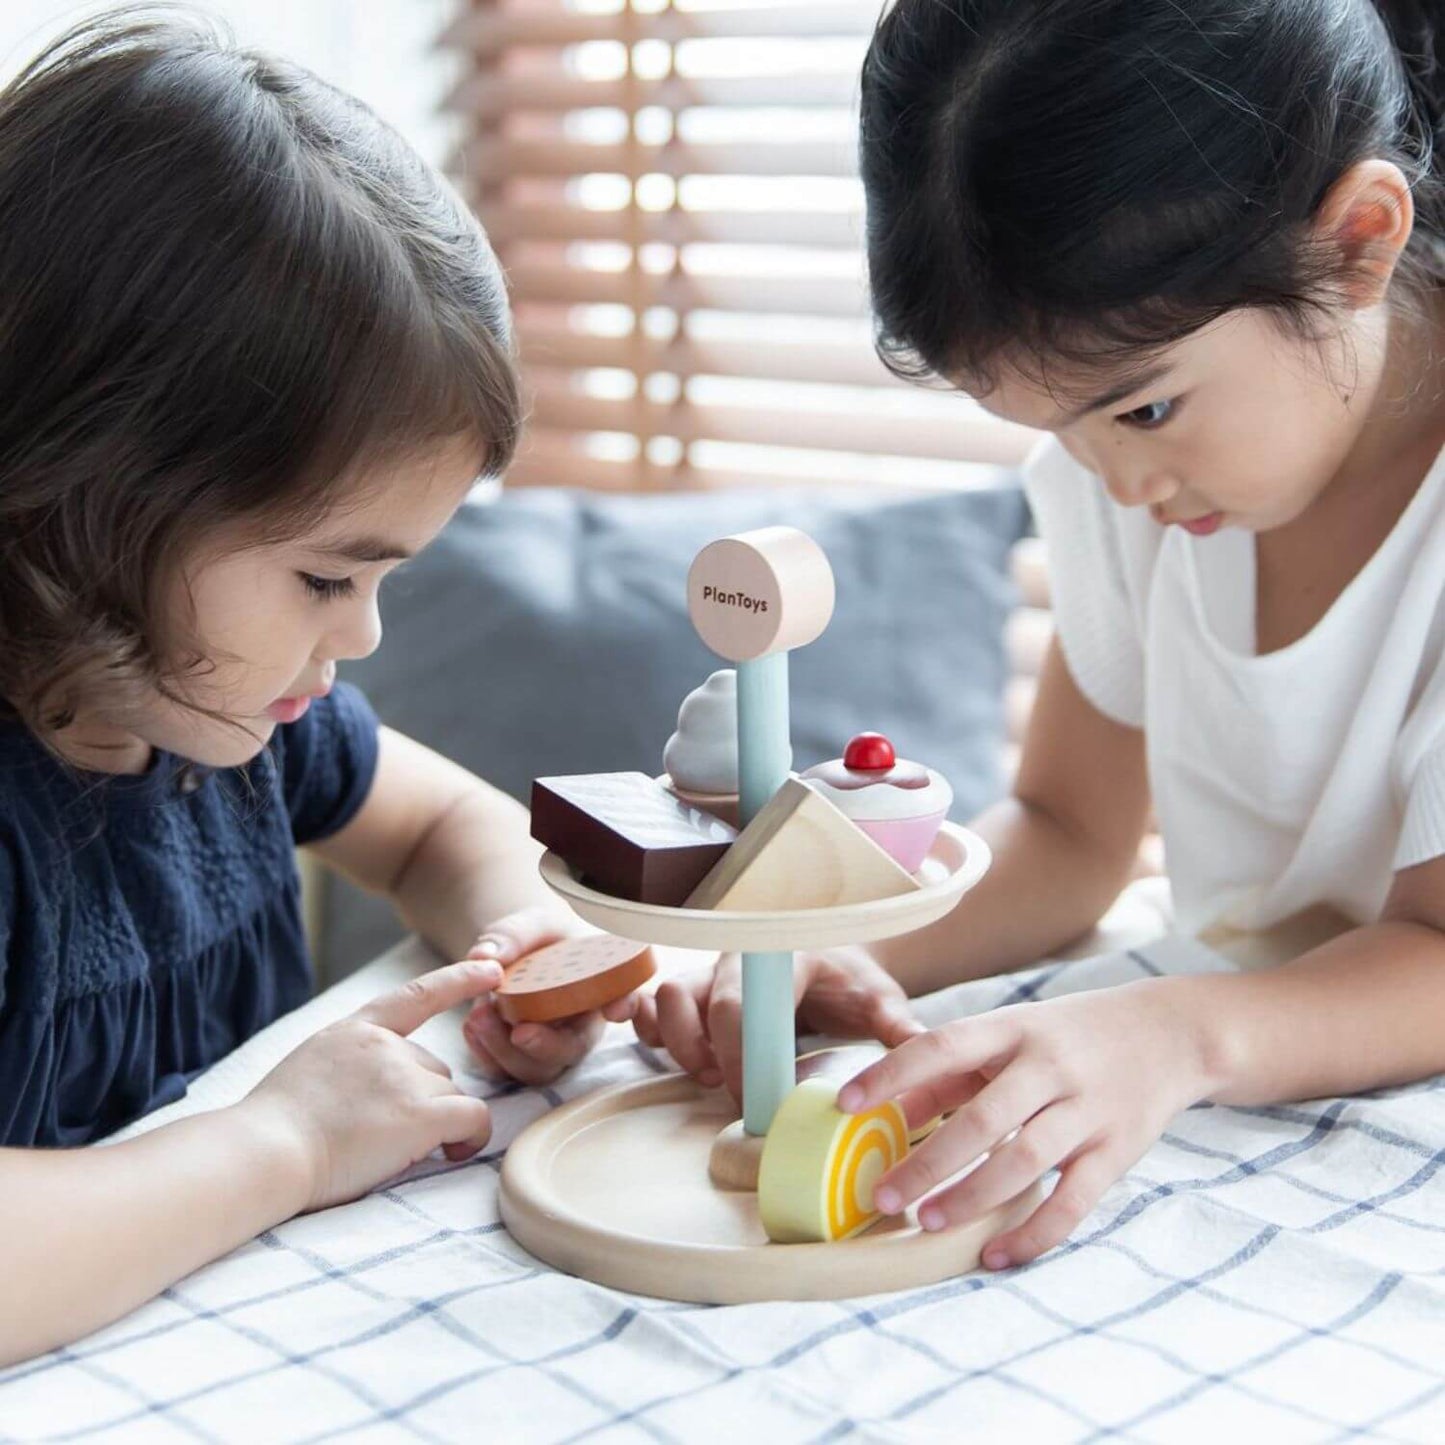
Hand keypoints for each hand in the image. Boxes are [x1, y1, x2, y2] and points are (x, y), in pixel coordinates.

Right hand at [241, 959, 503, 1212]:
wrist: (261, 1153)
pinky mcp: (421, 1113)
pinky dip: (472, 1137)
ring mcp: (404, 1077)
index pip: (415, 997)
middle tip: (379, 1135)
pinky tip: (452, 1153)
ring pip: (450, 1096)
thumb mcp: (309, 1069)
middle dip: (421, 1100)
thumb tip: (383, 1089)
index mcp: (353, 1031)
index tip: (492, 969)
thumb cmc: (271, 1131)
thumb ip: (350, 1065)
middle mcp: (385, 1046)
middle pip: (434, 1068)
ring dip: (436, 1122)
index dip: (457, 981)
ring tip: (392, 1150)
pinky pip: (474, 1118)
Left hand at [460, 906, 607, 1085]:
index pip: (624, 999)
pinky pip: (505, 1071)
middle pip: (572, 1048)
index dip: (625, 1006)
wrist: (517, 953)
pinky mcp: (519, 1058)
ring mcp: (549, 1046)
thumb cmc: (539, 937)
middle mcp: (580, 1024)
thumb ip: (514, 935)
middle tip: (519, 1031)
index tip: (614, 1009)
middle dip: (546, 1045)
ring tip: (478, 1019)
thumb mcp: (532, 924)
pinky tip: (471, 1029)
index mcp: (599, 988)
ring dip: (506, 1052)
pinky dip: (485, 1055)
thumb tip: (485, 956)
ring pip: (537, 1069)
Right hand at [621, 945, 923, 1100]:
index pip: (743, 1006)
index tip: (754, 1097)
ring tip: (707, 1071)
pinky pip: (652, 1002)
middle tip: (724, 1082)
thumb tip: (919, 1048)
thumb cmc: (851, 980)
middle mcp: (736, 960)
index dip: (740, 1056)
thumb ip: (895, 1024)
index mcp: (779, 957)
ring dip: (675, 1042)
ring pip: (665, 998)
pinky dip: (648, 1025)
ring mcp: (710, 971)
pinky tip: (666, 1047)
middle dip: (699, 1049)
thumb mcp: (878, 998)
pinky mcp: (694, 988)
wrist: (833, 955)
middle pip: (687, 998)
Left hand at [837, 979, 1211, 1268]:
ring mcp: (1087, 1109)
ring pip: (1024, 1162)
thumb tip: (888, 1111)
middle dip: (928, 1162)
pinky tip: (996, 1254)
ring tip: (926, 1223)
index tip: (846, 1103)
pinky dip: (1035, 1233)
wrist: (1167, 1032)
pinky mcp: (1118, 1150)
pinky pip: (1074, 1200)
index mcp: (1012, 1029)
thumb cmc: (1066, 1035)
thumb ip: (952, 1072)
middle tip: (882, 1195)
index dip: (892, 1074)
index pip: (942, 1047)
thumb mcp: (1010, 1034)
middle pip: (983, 1119)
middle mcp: (1049, 1066)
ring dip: (971, 1197)